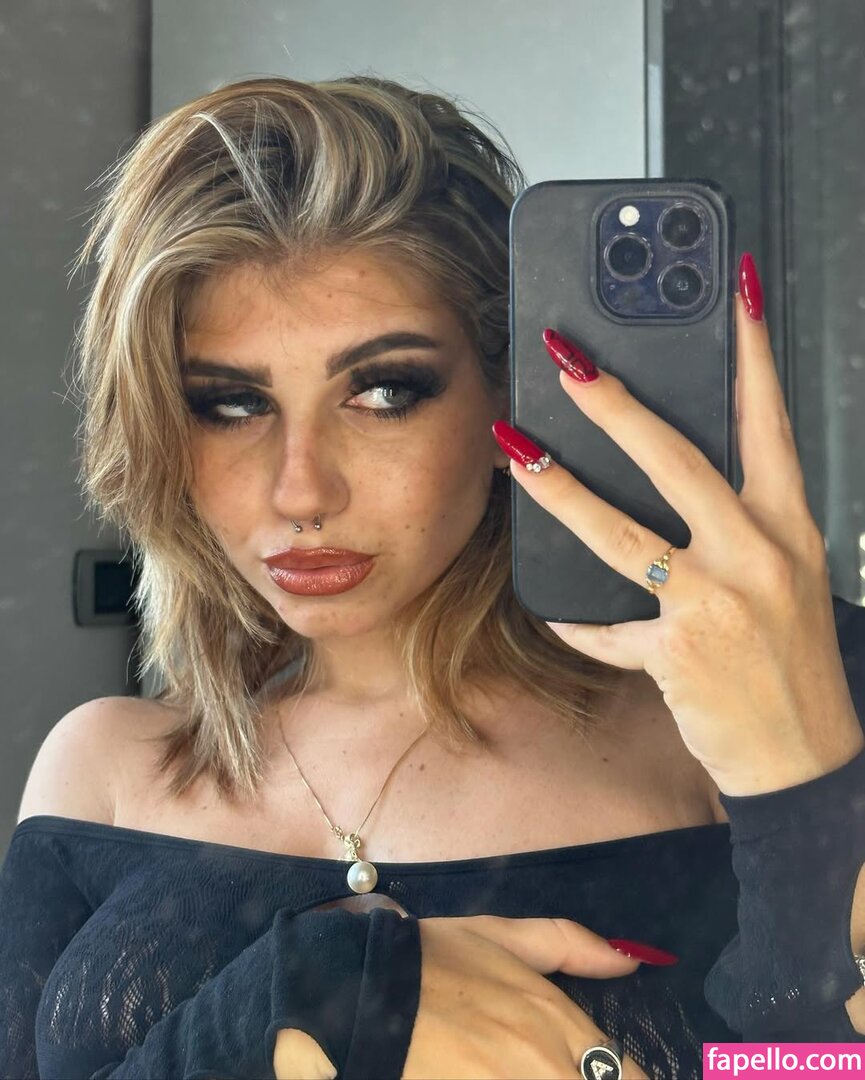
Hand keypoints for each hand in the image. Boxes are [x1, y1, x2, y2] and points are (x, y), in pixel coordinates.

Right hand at [273, 914, 651, 1078]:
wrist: (364, 988)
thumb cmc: (434, 960)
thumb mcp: (502, 936)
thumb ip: (570, 944)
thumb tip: (632, 959)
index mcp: (557, 1022)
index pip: (629, 1075)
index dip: (629, 1079)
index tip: (611, 1074)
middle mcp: (546, 1067)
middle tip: (567, 1068)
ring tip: (529, 1071)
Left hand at [492, 252, 863, 795]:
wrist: (806, 754)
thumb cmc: (791, 658)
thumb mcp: (785, 574)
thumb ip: (738, 521)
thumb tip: (677, 473)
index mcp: (787, 524)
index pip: (769, 418)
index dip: (753, 348)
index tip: (736, 285)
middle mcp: (756, 553)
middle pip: (677, 460)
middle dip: (616, 404)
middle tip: (568, 359)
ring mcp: (717, 603)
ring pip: (621, 532)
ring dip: (559, 487)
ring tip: (514, 448)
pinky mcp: (678, 652)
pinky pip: (607, 628)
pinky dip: (579, 622)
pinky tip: (554, 610)